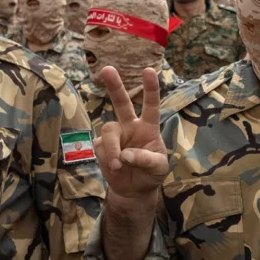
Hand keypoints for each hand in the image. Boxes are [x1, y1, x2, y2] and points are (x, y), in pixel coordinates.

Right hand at [94, 66, 168, 198]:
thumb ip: (146, 159)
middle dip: (115, 86)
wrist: (134, 190)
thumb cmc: (150, 174)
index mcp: (148, 127)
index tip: (148, 71)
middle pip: (121, 103)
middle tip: (107, 69)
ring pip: (108, 129)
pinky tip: (115, 168)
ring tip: (118, 165)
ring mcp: (116, 136)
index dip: (150, 89)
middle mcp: (131, 126)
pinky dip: (108, 158)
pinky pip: (101, 147)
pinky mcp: (102, 146)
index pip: (151, 105)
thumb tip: (126, 155)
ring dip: (113, 148)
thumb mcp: (158, 168)